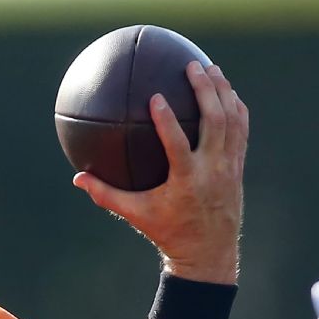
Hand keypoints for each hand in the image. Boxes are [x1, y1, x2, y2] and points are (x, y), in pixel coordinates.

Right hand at [73, 61, 248, 283]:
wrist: (208, 252)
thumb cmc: (166, 232)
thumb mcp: (135, 215)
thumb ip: (106, 195)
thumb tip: (78, 178)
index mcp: (186, 181)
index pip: (178, 145)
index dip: (167, 120)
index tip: (156, 97)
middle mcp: (212, 170)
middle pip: (215, 122)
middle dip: (206, 90)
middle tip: (192, 66)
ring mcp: (229, 167)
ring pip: (232, 120)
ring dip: (223, 91)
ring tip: (211, 68)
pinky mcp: (239, 166)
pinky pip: (241, 130)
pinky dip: (235, 108)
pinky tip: (226, 92)